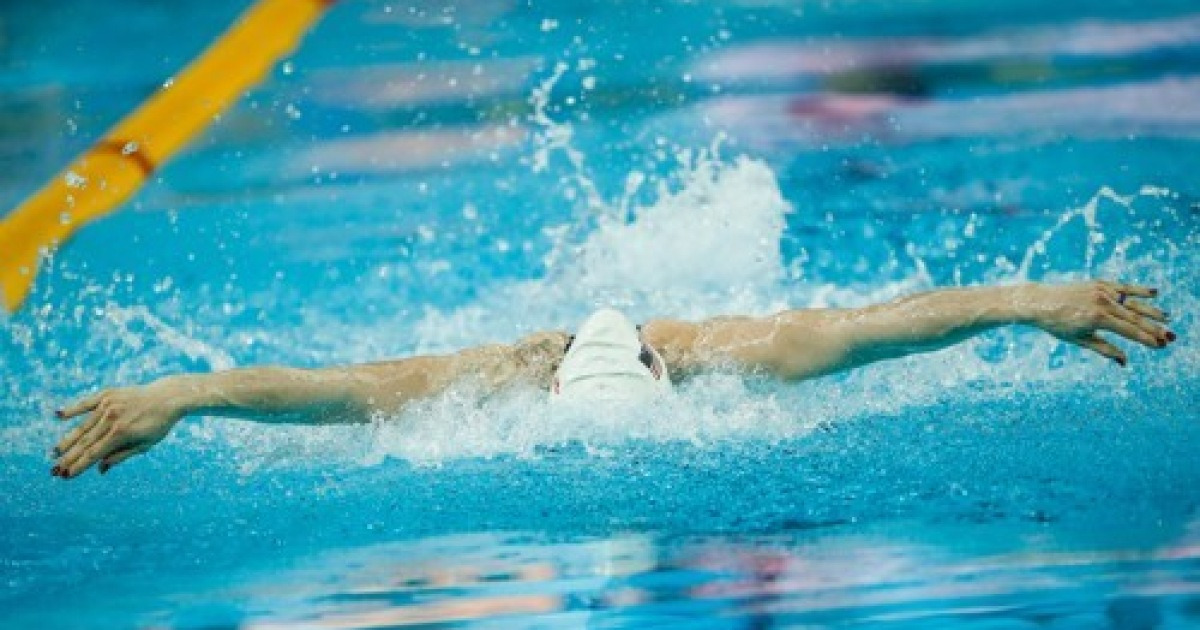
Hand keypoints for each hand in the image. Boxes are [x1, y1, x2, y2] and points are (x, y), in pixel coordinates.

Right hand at [51, 381, 185, 478]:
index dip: (79, 466)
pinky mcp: (108, 394)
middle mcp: (112, 418)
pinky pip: (87, 403)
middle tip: (54, 470)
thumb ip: (121, 456)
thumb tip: (100, 469)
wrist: (168, 397)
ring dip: (68, 440)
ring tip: (55, 452)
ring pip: (83, 426)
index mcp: (122, 433)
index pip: (94, 454)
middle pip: (85, 442)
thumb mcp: (145, 444)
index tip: (66, 476)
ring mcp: (109, 404)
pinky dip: (73, 409)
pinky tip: (58, 416)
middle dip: (69, 458)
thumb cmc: (158, 424)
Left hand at [1024, 281, 1173, 365]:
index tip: (1160, 345)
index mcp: (1097, 319)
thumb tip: (1125, 362)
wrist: (1040, 301)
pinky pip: (1122, 287)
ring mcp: (1101, 291)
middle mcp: (1101, 302)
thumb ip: (1104, 349)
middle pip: (1134, 317)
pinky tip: (1154, 293)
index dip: (1146, 339)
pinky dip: (1138, 290)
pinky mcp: (1098, 283)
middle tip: (1170, 337)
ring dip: (1151, 310)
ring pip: (1131, 302)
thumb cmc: (1057, 325)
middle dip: (1153, 328)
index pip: (1128, 330)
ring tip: (1167, 318)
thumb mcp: (1080, 340)